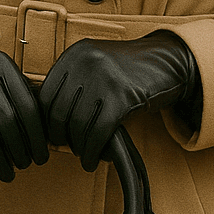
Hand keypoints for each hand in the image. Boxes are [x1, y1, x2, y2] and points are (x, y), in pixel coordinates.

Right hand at [0, 33, 47, 184]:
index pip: (27, 106)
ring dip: (0, 161)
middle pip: (7, 122)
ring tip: (8, 174)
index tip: (42, 156)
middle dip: (20, 151)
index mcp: (1, 63)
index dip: (38, 138)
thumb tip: (47, 139)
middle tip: (25, 166)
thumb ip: (22, 98)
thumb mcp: (0, 76)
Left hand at [38, 31, 200, 170]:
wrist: (168, 62)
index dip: (46, 121)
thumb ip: (73, 81)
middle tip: (68, 147)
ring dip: (78, 148)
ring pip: (77, 125)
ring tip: (83, 156)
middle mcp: (86, 62)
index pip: (45, 95)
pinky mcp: (122, 96)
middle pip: (58, 112)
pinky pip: (98, 132)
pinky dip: (92, 152)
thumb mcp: (96, 63)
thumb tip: (46, 118)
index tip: (54, 134)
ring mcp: (105, 78)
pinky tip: (93, 160)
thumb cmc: (129, 69)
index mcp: (75, 54)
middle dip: (60, 137)